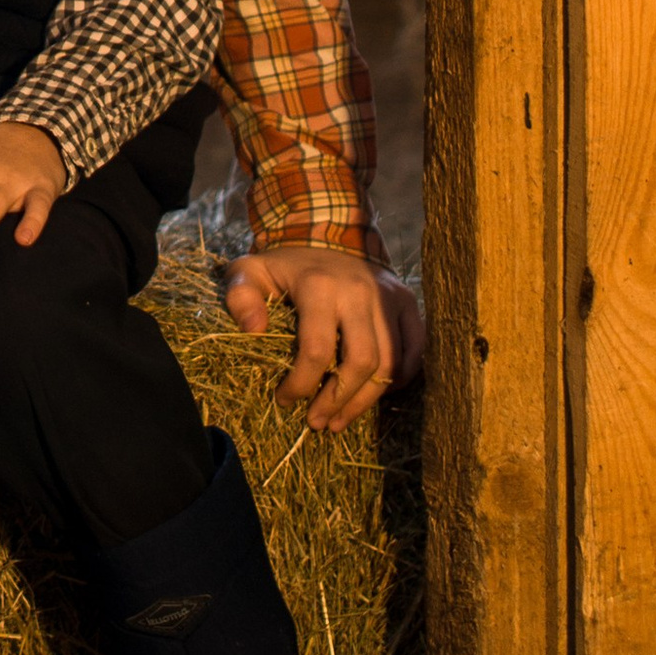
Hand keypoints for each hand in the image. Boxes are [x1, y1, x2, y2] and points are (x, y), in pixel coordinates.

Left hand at [224, 247, 424, 430]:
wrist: (325, 231)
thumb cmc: (284, 264)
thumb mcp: (250, 271)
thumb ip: (240, 296)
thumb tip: (253, 330)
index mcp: (320, 286)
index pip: (318, 350)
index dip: (302, 383)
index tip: (285, 400)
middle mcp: (360, 292)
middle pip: (361, 362)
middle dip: (339, 400)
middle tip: (318, 423)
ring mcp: (388, 297)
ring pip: (390, 362)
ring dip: (367, 400)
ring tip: (340, 421)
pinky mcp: (406, 302)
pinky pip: (415, 349)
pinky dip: (400, 378)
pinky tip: (376, 396)